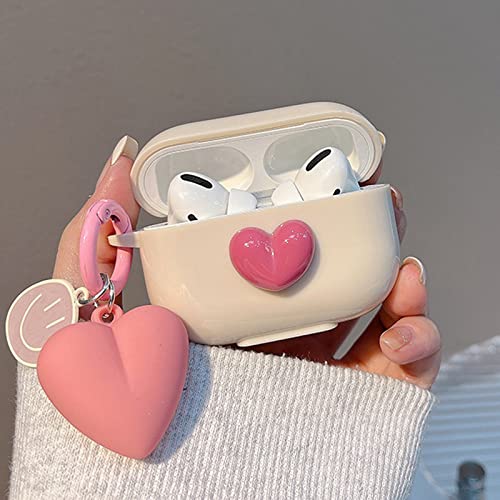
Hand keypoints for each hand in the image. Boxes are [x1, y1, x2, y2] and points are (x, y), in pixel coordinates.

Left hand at [53, 142, 440, 389]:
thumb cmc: (116, 414)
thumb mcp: (91, 316)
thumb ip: (92, 241)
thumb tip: (118, 161)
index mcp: (234, 311)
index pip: (280, 251)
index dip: (310, 209)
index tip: (329, 173)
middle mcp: (281, 337)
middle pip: (339, 274)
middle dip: (367, 234)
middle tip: (381, 201)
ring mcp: (322, 372)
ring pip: (380, 314)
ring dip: (403, 281)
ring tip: (403, 264)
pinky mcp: (356, 409)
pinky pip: (403, 371)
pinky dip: (418, 342)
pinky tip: (404, 329)